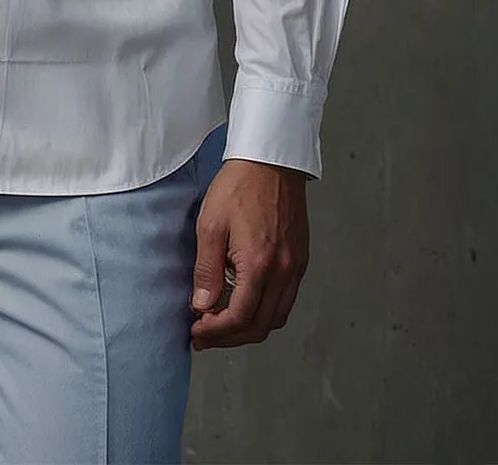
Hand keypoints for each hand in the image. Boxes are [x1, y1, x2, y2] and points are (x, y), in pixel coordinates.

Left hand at [189, 157, 308, 349]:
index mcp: (260, 265)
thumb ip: (206, 270)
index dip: (216, 332)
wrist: (271, 160)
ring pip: (276, 317)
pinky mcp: (300, 259)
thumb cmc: (239, 186)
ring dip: (249, 327)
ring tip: (222, 323)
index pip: (239, 318)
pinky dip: (265, 310)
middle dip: (230, 337)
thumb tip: (202, 307)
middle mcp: (284, 272)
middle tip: (205, 336)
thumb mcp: (210, 225)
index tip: (196, 332)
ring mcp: (296, 267)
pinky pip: (286, 300)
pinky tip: (245, 301)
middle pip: (260, 326)